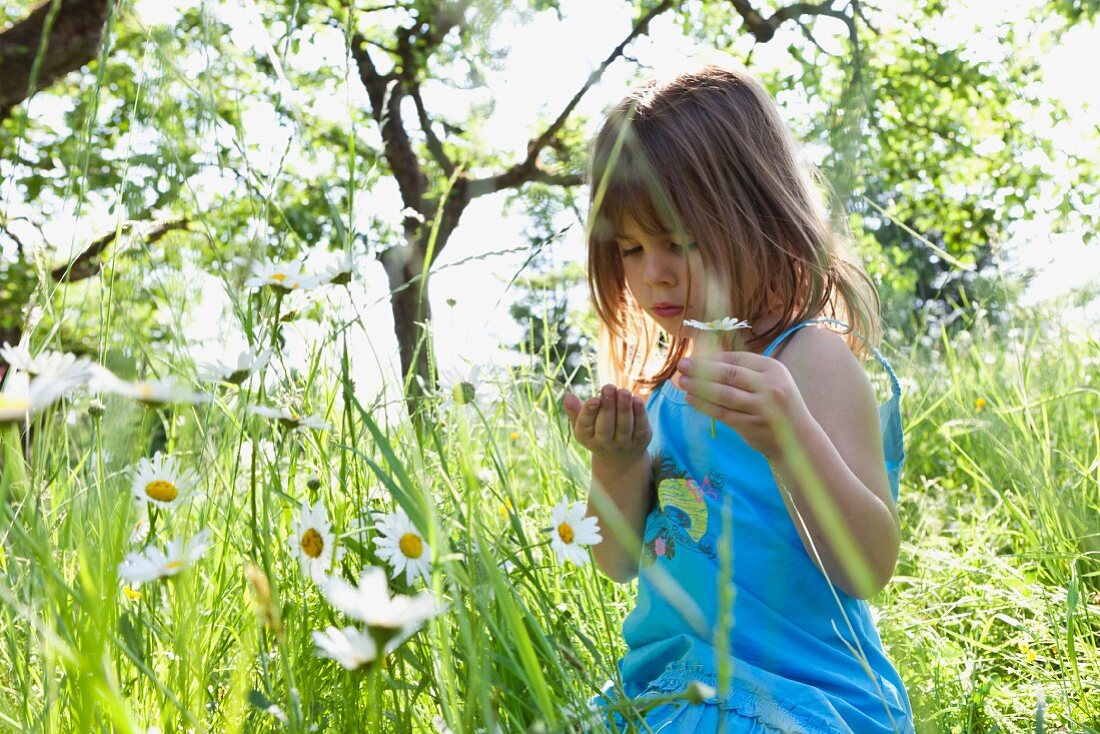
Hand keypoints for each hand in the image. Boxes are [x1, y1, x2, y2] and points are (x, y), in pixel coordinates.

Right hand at [562, 384, 651, 464]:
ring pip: (624, 426)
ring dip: (624, 408)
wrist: (620, 458)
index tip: (595, 399)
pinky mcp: (641, 440)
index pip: (586, 425)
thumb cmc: (597, 431)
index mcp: (586, 436)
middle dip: (608, 407)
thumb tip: (567, 396)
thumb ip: (575, 410)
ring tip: (624, 391)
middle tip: (609, 387)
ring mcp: (623, 443)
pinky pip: (640, 427)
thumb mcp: (583, 425)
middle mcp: (604, 443)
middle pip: (605, 426)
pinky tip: (637, 400)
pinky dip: (640, 414)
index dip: (589, 412)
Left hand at [674, 352, 811, 458]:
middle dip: (701, 368)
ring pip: (723, 393)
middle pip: (728, 374)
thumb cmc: (778, 406)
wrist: (798, 439)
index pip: (737, 359)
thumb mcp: (771, 382)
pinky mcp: (752, 425)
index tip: (694, 356)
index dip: (712, 357)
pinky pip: (722, 413)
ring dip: (699, 386)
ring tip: (681, 381)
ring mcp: (762, 406)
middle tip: (682, 365)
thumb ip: (746, 371)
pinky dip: (704, 405)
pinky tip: (691, 399)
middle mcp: (770, 385)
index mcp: (773, 369)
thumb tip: (708, 358)